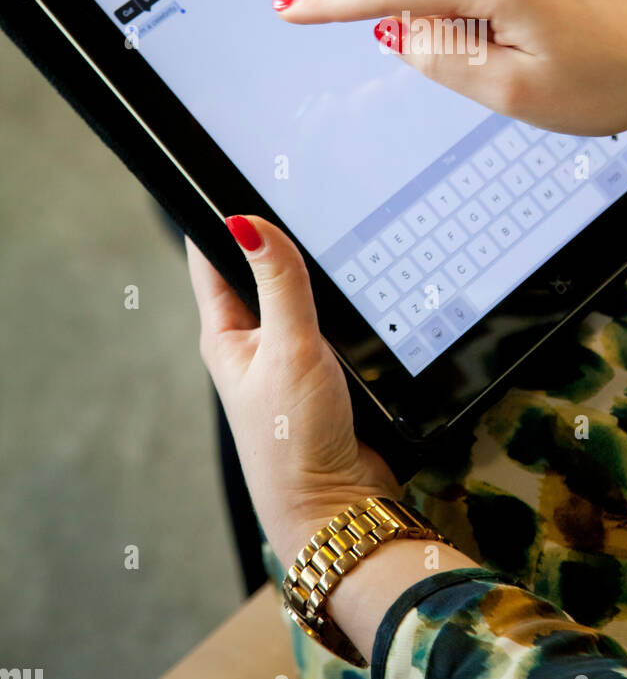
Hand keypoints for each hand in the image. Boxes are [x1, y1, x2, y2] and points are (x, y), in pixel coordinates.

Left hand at [188, 215, 400, 569]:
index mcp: (225, 333)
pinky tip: (362, 289)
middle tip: (304, 189)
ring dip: (317, 272)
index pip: (213, 255)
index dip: (221, 213)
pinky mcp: (323, 372)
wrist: (339, 509)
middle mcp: (252, 342)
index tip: (236, 169)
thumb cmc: (296, 442)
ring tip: (336, 231)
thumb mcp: (289, 348)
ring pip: (301, 293)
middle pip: (261, 268)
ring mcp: (288, 357)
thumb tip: (246, 221)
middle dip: (279, 234)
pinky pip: (330, 321)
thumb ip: (279, 282)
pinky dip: (343, 304)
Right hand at [274, 0, 626, 131]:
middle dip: (459, 31)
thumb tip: (400, 29)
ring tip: (558, 46)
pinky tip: (565, 22)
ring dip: (492, 15)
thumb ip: (442, 58)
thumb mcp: (515, 94)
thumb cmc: (614, 80)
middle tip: (525, 67)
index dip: (334, 1)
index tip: (289, 5)